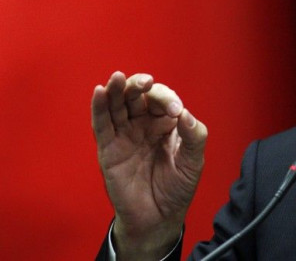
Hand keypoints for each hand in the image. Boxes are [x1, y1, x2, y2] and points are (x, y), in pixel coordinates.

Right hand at [91, 72, 207, 259]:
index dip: (167, 99)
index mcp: (166, 123)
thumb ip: (194, 136)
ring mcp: (125, 135)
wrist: (158, 218)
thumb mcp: (194, 162)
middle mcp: (143, 124)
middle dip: (140, 85)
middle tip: (146, 83)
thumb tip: (185, 113)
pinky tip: (100, 92)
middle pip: (137, 96)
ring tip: (118, 77)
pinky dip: (99, 107)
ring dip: (116, 90)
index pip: (163, 100)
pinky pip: (102, 125)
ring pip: (117, 105)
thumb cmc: (177, 188)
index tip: (176, 111)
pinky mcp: (109, 149)